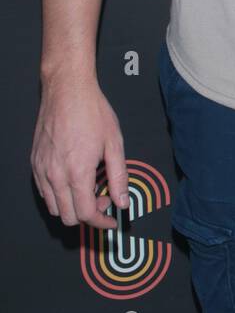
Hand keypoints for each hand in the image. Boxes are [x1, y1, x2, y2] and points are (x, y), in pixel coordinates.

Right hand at [31, 76, 128, 228]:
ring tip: (88, 188)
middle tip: (103, 198)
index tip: (111, 220)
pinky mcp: (35, 162)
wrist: (67, 90)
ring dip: (72, 206)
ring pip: (53, 207)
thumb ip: (119, 177)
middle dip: (88, 215)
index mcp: (77, 172)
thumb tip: (122, 202)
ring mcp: (42, 169)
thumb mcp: (114, 143)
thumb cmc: (92, 112)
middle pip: (68, 216)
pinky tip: (72, 180)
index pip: (86, 214)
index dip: (101, 222)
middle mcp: (55, 175)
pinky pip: (43, 191)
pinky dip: (58, 195)